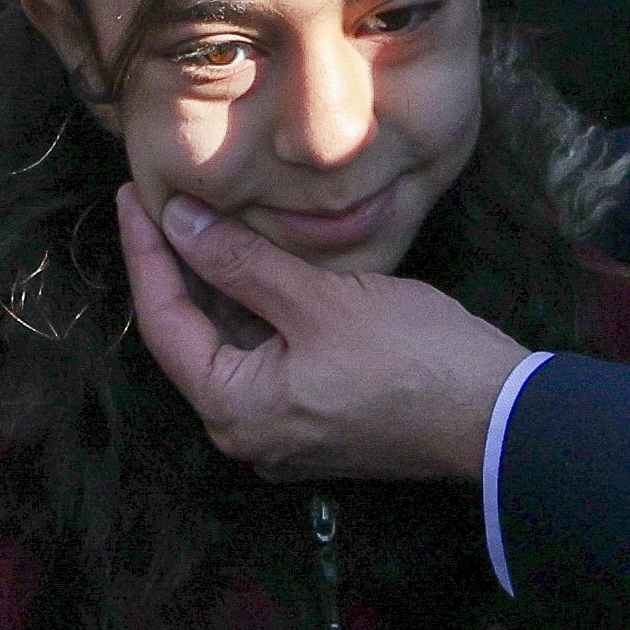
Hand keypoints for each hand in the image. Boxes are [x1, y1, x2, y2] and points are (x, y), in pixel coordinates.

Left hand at [117, 188, 525, 482]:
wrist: (498, 416)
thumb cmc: (411, 358)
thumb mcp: (317, 298)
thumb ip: (238, 261)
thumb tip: (177, 221)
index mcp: (233, 411)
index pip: (163, 321)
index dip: (146, 253)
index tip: (131, 196)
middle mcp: (246, 433)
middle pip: (193, 338)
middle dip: (179, 268)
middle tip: (162, 200)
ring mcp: (283, 432)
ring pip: (233, 346)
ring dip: (220, 287)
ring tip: (202, 220)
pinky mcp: (318, 421)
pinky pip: (268, 358)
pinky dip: (258, 311)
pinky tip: (257, 263)